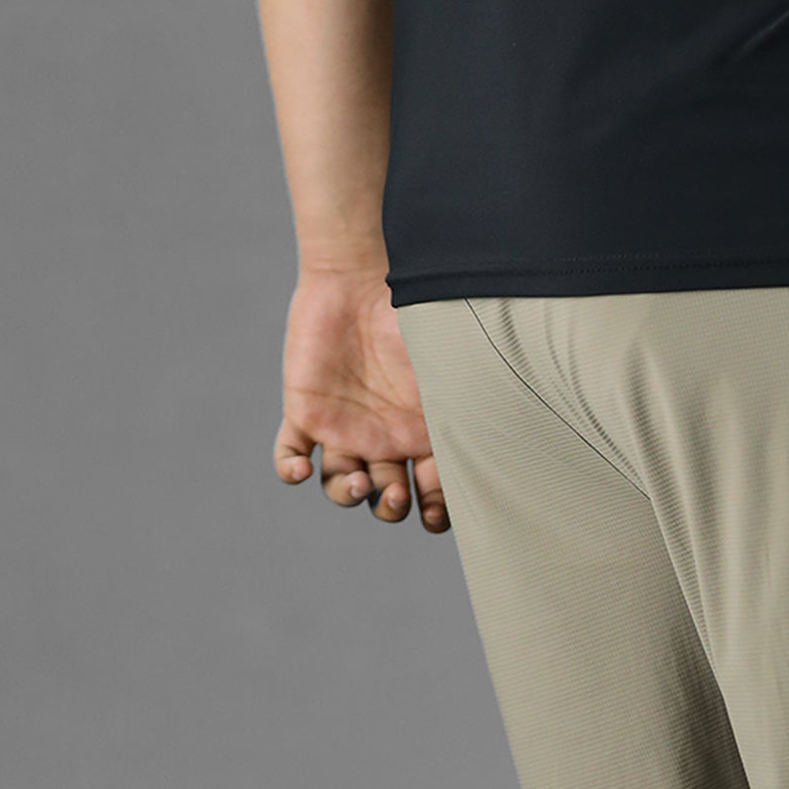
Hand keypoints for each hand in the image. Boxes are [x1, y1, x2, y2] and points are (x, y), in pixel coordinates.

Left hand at [273, 267, 449, 531]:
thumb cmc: (413, 317)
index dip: (435, 512)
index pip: (430, 493)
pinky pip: (289, 456)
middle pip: (386, 499)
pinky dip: (291, 471)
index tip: (435, 511)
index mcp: (421, 436)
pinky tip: (300, 471)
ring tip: (357, 483)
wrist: (359, 276)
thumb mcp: (449, 368)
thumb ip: (467, 411)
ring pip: (341, 487)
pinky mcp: (305, 412)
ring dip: (349, 496)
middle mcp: (383, 441)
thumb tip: (499, 454)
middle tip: (397, 494)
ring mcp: (342, 430)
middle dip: (393, 508)